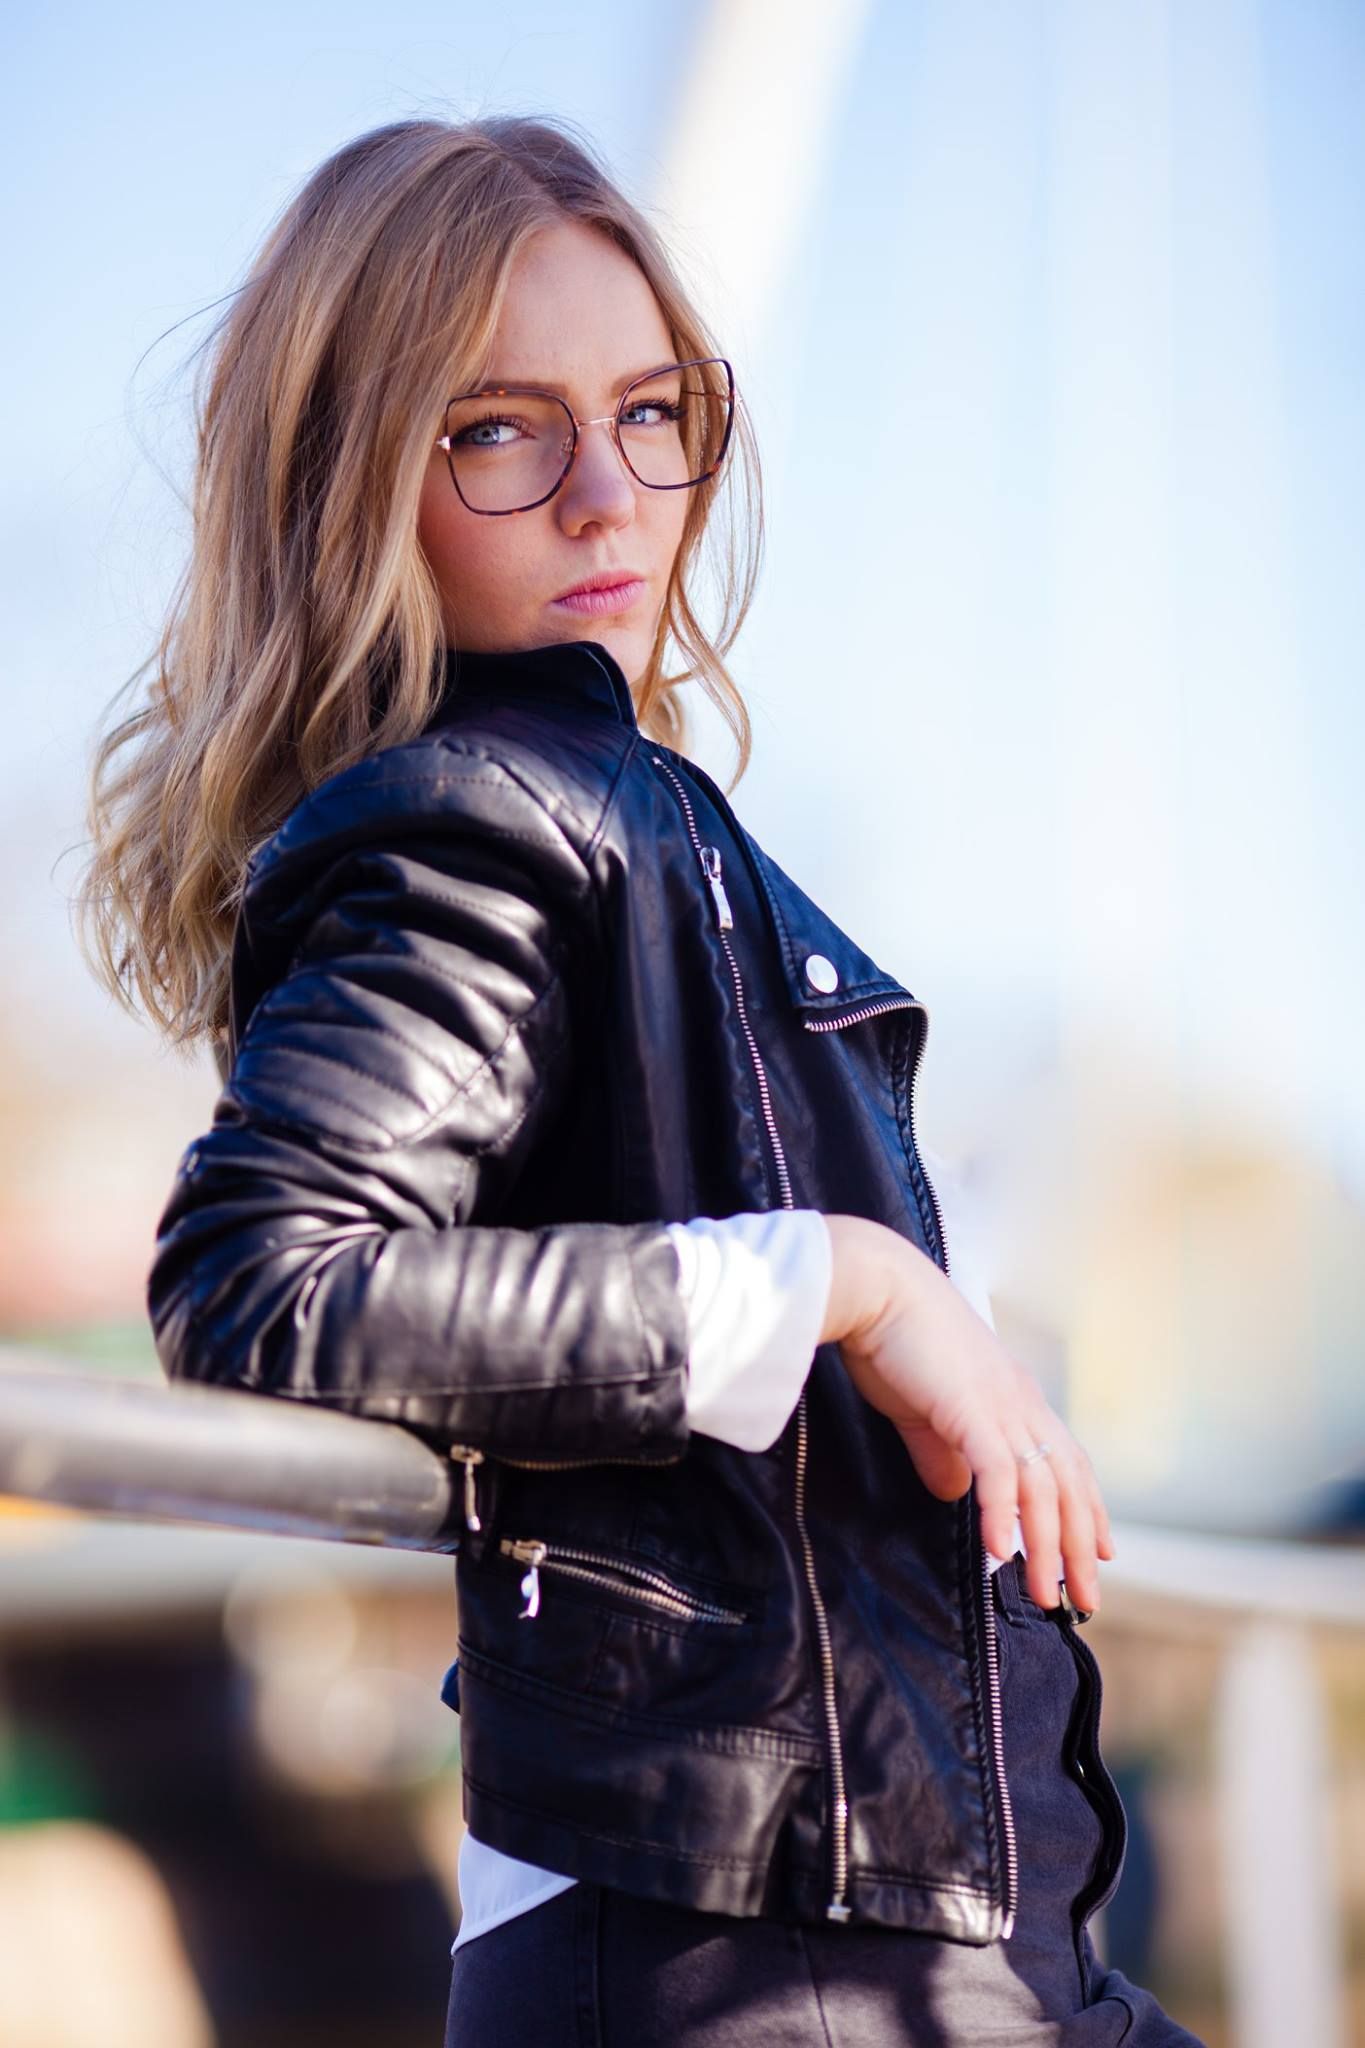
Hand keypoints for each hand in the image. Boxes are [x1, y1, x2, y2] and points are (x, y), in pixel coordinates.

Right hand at [820, 1215, 1113, 1614]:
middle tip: (1085, 1599)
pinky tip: (1002, 1552)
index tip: (1100, 1554)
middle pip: (1066, 1485)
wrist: (875, 1287)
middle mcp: (1021, 1403)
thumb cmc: (893, 1339)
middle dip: (1078, 1547)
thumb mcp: (924, 1406)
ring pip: (1040, 1488)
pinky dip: (1004, 1514)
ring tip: (1045, 1593)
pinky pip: (998, 1472)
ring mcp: (1000, 1406)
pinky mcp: (971, 1410)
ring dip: (1046, 1546)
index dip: (1087, 1510)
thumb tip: (954, 1494)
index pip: (1067, 1463)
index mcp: (1015, 1397)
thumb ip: (942, 1451)